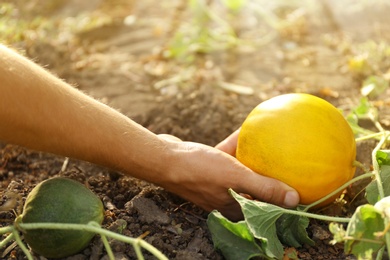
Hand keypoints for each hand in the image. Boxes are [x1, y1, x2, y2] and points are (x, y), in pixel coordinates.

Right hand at [159, 133, 298, 220]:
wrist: (164, 159)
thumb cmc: (199, 171)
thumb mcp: (236, 178)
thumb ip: (265, 189)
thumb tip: (294, 200)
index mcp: (237, 208)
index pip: (267, 206)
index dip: (282, 196)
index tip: (298, 183)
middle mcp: (228, 199)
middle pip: (256, 187)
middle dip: (268, 173)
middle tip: (286, 160)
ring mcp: (218, 185)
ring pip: (242, 171)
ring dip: (252, 157)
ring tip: (267, 141)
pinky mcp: (209, 171)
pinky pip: (229, 160)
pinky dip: (236, 149)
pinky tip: (243, 132)